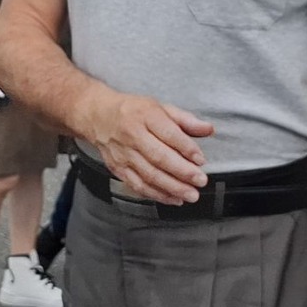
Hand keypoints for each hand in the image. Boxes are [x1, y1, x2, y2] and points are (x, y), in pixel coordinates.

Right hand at [77, 88, 212, 203]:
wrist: (98, 116)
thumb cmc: (132, 111)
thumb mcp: (160, 107)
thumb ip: (185, 120)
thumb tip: (208, 129)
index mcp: (146, 116)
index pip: (168, 134)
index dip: (186, 148)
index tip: (200, 159)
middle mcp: (133, 136)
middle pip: (159, 157)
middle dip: (182, 172)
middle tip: (200, 181)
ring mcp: (124, 155)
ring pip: (149, 175)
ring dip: (172, 188)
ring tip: (191, 194)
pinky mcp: (118, 169)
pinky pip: (138, 185)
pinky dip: (157, 195)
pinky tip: (173, 198)